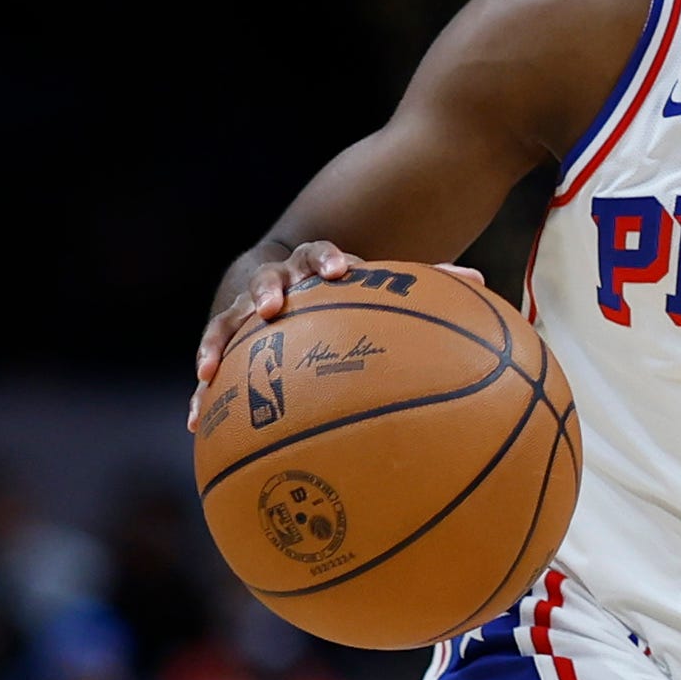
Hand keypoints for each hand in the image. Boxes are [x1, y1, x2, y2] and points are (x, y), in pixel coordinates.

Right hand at [187, 244, 484, 427]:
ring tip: (209, 370)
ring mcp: (247, 312)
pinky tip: (197, 421)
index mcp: (317, 271)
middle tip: (270, 307)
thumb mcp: (381, 287)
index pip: (322, 258)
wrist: (288, 278)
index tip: (339, 272)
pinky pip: (214, 367)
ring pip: (227, 323)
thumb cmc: (349, 291)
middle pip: (267, 281)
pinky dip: (206, 392)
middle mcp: (278, 285)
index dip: (328, 262)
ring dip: (219, 343)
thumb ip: (426, 285)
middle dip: (266, 292)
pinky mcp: (228, 340)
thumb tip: (484, 284)